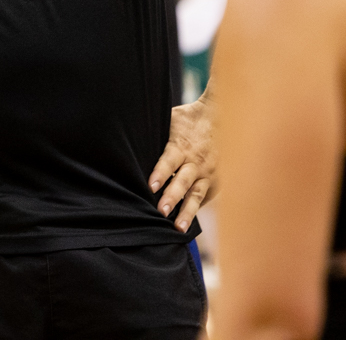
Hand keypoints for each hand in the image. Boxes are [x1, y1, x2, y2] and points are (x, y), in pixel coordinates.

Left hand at [148, 97, 214, 231]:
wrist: (218, 117)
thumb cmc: (186, 120)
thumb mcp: (169, 120)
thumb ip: (155, 134)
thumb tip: (127, 138)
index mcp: (181, 145)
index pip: (169, 161)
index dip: (160, 173)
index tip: (150, 186)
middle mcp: (196, 161)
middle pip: (183, 181)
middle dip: (172, 197)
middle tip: (161, 211)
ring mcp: (208, 172)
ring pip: (197, 194)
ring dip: (187, 212)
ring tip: (179, 228)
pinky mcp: (216, 180)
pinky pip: (205, 197)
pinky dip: (196, 210)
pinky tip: (186, 224)